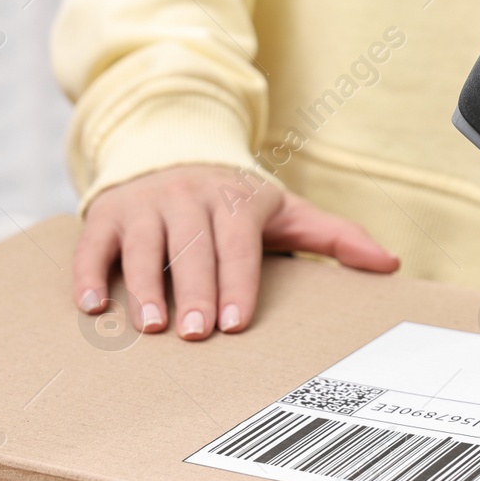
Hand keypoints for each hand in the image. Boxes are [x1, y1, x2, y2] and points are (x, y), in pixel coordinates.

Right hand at [73, 164, 399, 339]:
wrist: (170, 146)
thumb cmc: (233, 199)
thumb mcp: (285, 211)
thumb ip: (335, 238)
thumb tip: (390, 264)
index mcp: (234, 200)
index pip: (238, 245)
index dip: (237, 283)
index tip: (235, 322)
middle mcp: (188, 196)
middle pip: (191, 249)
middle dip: (194, 291)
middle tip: (196, 334)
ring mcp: (144, 204)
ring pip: (143, 246)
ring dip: (144, 286)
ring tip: (151, 325)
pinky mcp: (107, 213)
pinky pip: (95, 244)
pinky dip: (90, 273)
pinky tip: (91, 305)